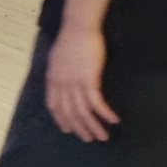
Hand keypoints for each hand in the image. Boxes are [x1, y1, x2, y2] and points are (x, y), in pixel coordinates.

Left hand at [45, 27, 118, 141]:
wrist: (78, 27)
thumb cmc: (70, 39)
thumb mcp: (57, 58)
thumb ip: (58, 72)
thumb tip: (61, 80)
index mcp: (52, 79)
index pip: (54, 106)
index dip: (61, 119)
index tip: (68, 130)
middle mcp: (61, 84)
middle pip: (69, 113)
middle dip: (80, 128)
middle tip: (89, 139)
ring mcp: (74, 83)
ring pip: (83, 112)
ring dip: (94, 127)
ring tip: (103, 136)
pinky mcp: (89, 80)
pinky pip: (97, 103)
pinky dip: (105, 114)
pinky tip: (114, 120)